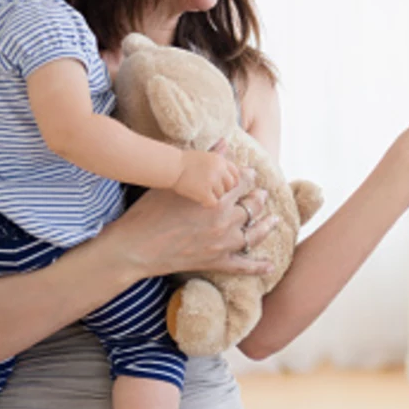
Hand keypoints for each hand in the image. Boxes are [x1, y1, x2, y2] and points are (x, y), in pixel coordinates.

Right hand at [97, 171, 277, 281]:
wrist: (134, 247)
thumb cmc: (149, 211)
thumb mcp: (177, 183)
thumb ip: (205, 162)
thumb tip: (223, 142)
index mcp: (216, 199)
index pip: (243, 182)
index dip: (248, 176)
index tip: (250, 174)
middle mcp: (224, 221)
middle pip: (252, 206)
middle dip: (258, 198)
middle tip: (262, 195)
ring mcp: (223, 243)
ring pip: (254, 233)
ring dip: (266, 225)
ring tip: (274, 220)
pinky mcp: (216, 262)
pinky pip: (243, 265)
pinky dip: (258, 266)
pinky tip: (270, 265)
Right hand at [174, 148, 239, 206]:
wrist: (171, 166)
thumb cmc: (185, 160)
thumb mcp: (204, 154)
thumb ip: (217, 152)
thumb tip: (225, 142)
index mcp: (220, 160)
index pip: (235, 173)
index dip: (232, 180)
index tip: (226, 185)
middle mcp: (219, 170)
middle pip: (230, 185)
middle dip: (223, 189)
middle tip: (213, 191)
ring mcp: (213, 181)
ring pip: (221, 195)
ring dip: (213, 196)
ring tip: (203, 194)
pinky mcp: (205, 192)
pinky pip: (213, 203)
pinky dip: (207, 203)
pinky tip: (201, 201)